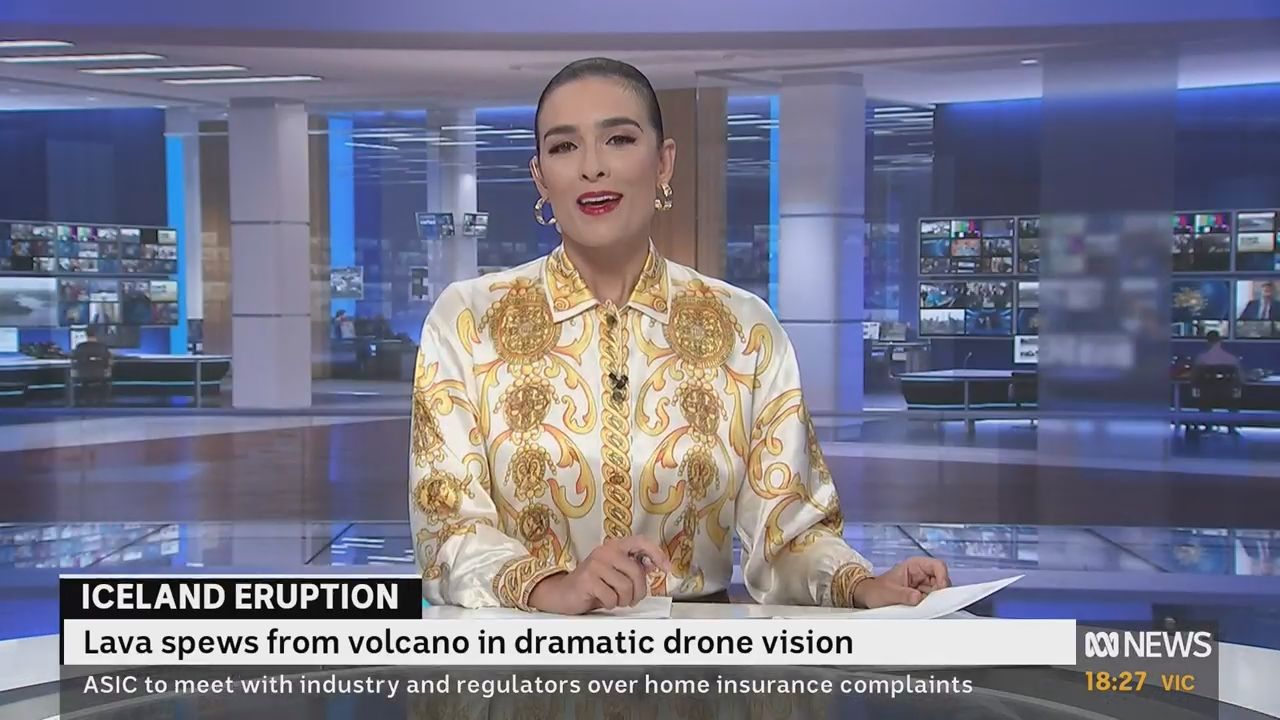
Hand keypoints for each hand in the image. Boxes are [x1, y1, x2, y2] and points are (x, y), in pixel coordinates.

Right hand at [527, 536, 671, 614]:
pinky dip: (610, 604)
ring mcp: (595, 564)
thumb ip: (633, 567)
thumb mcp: (615, 573)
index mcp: (615, 546)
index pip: (641, 542)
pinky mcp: (587, 579)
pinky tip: (602, 600)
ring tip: (615, 599)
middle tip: (631, 599)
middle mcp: (605, 551)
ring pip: (625, 587)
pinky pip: (611, 597)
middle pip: (636, 573)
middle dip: (638, 592)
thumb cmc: (592, 584)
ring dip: (623, 600)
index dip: (656, 553)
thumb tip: (653, 564)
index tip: (666, 568)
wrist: (563, 593)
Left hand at [853, 557, 949, 608]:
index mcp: (914, 565)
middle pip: (942, 580)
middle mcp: (921, 573)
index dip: (942, 576)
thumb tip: (918, 597)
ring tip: (922, 606)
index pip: (937, 566)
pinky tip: (922, 609)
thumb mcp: (888, 593)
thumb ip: (903, 595)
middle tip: (931, 602)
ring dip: (934, 600)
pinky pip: (932, 600)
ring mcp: (922, 585)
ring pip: (938, 592)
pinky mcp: (921, 596)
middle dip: (939, 592)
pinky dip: (930, 605)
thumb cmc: (876, 590)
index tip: (940, 590)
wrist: (868, 598)